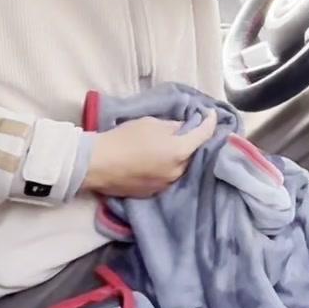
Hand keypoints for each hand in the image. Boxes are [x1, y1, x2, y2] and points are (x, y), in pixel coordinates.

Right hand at [81, 110, 217, 197]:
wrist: (97, 164)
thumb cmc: (124, 138)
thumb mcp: (151, 123)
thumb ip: (173, 126)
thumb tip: (183, 128)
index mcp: (180, 151)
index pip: (204, 135)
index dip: (210, 122)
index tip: (211, 114)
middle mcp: (178, 171)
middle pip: (192, 154)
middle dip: (192, 142)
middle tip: (187, 130)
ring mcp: (166, 184)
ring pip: (179, 167)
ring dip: (178, 156)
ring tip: (168, 146)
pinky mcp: (153, 192)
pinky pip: (166, 177)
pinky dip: (165, 167)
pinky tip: (155, 161)